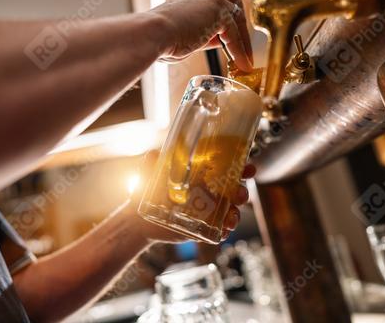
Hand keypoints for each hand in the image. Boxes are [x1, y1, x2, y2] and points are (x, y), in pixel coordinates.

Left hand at [124, 150, 255, 243]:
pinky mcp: (203, 229)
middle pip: (235, 191)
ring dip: (236, 214)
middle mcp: (209, 193)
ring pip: (231, 212)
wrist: (136, 219)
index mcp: (202, 175)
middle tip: (239, 193)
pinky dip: (225, 230)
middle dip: (242, 192)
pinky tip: (224, 230)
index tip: (248, 167)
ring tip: (231, 216)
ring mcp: (208, 212)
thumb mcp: (148, 173)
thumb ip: (151, 162)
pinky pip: (219, 231)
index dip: (241, 168)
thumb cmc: (145, 191)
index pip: (227, 169)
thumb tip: (153, 154)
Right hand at [151, 0, 252, 71]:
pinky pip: (235, 33)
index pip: (217, 3)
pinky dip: (240, 50)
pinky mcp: (219, 11)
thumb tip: (215, 41)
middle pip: (232, 1)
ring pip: (237, 16)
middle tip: (243, 44)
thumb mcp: (185, 33)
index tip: (229, 41)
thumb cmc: (159, 37)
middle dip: (239, 23)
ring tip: (246, 58)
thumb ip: (203, 34)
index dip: (225, 22)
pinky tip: (241, 63)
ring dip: (243, 38)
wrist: (152, 33)